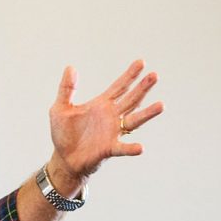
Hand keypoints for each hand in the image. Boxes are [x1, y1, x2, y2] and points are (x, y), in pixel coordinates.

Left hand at [47, 60, 163, 187]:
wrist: (64, 158)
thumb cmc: (63, 134)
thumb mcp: (60, 108)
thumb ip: (66, 89)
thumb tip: (71, 67)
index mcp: (101, 105)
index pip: (119, 87)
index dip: (130, 75)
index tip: (141, 62)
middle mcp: (111, 117)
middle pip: (131, 99)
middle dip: (142, 88)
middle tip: (155, 75)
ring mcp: (112, 132)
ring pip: (134, 120)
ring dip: (147, 114)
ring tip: (161, 105)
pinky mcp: (109, 149)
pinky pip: (122, 148)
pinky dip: (131, 148)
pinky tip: (140, 147)